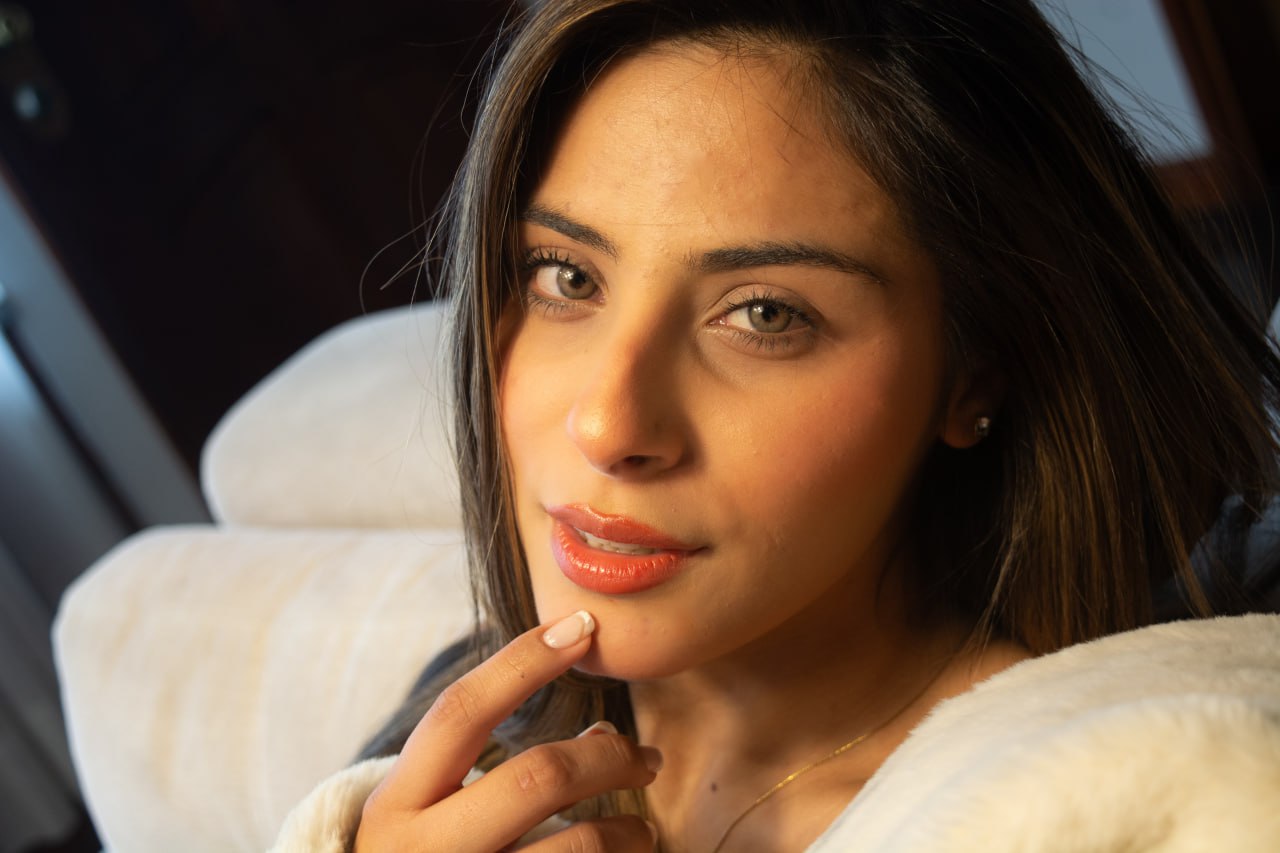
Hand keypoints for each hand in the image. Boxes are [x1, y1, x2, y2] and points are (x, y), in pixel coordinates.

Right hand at [355, 611, 661, 850]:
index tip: (583, 625)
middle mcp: (424, 852)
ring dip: (627, 830)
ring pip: (575, 846)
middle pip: (536, 778)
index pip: (461, 712)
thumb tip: (605, 736)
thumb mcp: (426, 814)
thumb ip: (492, 769)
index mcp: (395, 805)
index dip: (523, 661)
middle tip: (646, 758)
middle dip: (606, 759)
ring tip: (643, 831)